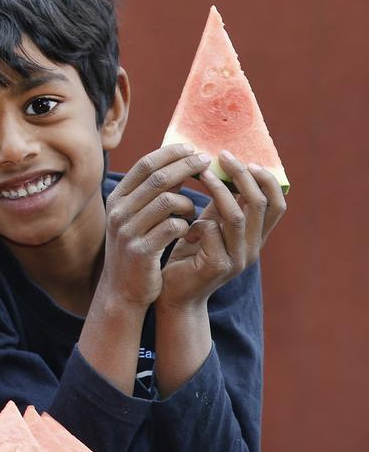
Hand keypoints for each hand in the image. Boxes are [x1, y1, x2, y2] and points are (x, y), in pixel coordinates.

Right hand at [101, 145, 212, 306]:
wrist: (122, 289)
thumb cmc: (137, 247)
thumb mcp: (135, 216)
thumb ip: (151, 193)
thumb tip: (181, 163)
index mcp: (117, 198)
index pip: (145, 164)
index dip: (171, 153)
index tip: (192, 149)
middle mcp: (118, 211)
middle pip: (159, 178)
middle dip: (187, 167)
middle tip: (207, 163)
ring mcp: (128, 231)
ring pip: (169, 200)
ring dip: (189, 202)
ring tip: (193, 211)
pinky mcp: (142, 251)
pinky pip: (174, 227)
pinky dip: (187, 226)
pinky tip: (189, 231)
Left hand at [159, 150, 286, 307]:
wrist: (174, 294)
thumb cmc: (189, 255)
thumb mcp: (208, 226)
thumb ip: (219, 206)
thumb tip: (224, 170)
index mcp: (254, 237)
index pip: (276, 205)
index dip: (267, 181)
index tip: (249, 160)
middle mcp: (252, 248)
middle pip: (259, 204)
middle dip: (242, 176)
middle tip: (223, 157)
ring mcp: (238, 259)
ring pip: (235, 215)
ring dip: (218, 190)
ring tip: (200, 174)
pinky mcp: (218, 266)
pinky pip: (211, 231)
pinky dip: (196, 222)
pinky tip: (184, 228)